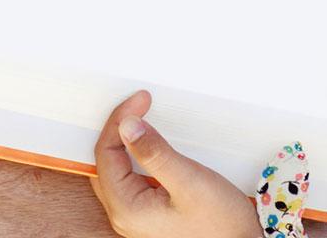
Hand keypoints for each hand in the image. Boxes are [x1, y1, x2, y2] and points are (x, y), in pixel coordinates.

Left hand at [90, 91, 258, 237]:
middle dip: (119, 128)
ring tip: (141, 118)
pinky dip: (134, 156)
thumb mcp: (189, 181)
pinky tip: (147, 145)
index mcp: (127, 209)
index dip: (120, 121)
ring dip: (125, 142)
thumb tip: (127, 126)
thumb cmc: (220, 224)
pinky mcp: (148, 214)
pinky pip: (130, 179)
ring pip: (116, 170)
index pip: (106, 154)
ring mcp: (135, 217)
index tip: (141, 101)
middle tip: (139, 105)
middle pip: (106, 162)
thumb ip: (155, 152)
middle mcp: (125, 216)